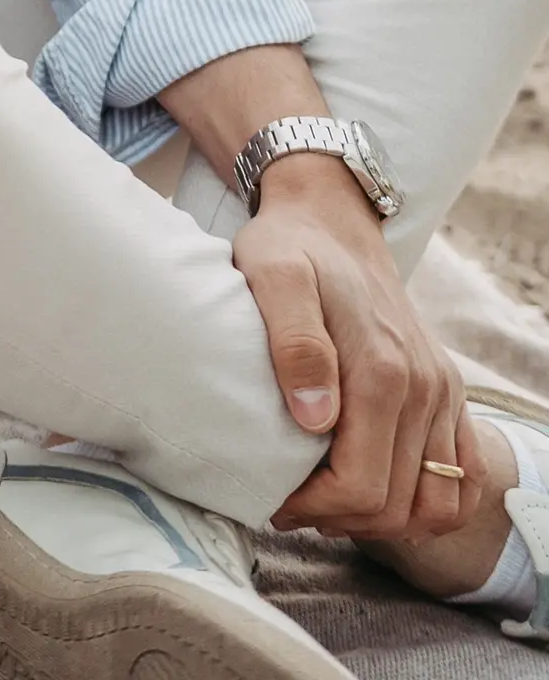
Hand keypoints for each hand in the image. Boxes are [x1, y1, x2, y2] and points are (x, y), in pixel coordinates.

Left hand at [243, 160, 484, 540]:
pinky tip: (383, 493)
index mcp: (382, 371)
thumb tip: (315, 418)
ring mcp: (443, 393)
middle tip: (290, 502)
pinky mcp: (450, 393)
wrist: (330, 219)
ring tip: (330, 499)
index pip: (359, 487)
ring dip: (384, 520)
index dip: (312, 508)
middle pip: (394, 506)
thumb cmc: (291, 249)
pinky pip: (465, 479)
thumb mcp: (273, 278)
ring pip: (434, 505)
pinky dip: (430, 504)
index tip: (273, 496)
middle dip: (337, 519)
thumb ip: (294, 344)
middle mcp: (424, 388)